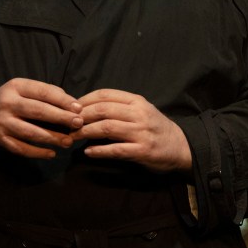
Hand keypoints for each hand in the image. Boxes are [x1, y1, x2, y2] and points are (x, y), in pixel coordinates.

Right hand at [0, 78, 82, 158]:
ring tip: (69, 141)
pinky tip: (52, 153)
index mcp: (15, 87)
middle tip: (78, 123)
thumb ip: (43, 93)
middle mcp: (7, 104)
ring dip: (52, 138)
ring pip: (31, 132)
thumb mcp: (20, 89)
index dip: (63, 100)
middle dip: (61, 118)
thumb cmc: (7, 101)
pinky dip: (38, 152)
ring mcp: (2, 123)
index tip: (79, 108)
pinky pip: (22, 148)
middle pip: (38, 111)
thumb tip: (71, 103)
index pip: (43, 92)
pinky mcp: (0, 140)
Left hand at [72, 88, 192, 172]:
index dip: (83, 100)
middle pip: (102, 110)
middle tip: (67, 125)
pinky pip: (116, 150)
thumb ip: (119, 107)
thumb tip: (85, 108)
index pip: (105, 94)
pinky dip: (99, 151)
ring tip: (73, 138)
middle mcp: (139, 114)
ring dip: (85, 133)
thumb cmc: (155, 128)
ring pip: (106, 128)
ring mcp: (141, 132)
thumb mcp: (140, 110)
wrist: (181, 146)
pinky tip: (88, 152)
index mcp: (137, 101)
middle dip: (80, 117)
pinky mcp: (142, 151)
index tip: (70, 109)